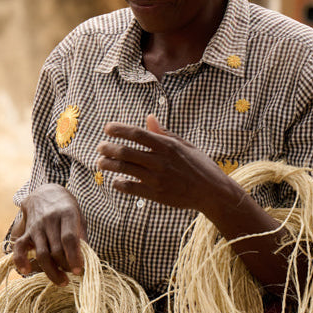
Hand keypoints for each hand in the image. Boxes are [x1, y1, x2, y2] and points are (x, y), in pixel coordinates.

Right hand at [10, 184, 85, 284]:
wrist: (45, 192)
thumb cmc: (67, 209)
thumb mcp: (79, 217)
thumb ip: (81, 236)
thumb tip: (84, 260)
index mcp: (67, 213)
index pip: (69, 238)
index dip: (74, 257)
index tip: (79, 270)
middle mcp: (50, 220)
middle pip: (56, 250)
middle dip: (66, 266)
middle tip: (74, 274)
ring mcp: (36, 226)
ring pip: (42, 253)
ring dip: (52, 271)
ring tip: (62, 281)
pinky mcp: (25, 232)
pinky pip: (19, 248)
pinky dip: (20, 261)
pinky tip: (26, 271)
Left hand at [95, 115, 238, 213]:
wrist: (212, 192)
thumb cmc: (200, 166)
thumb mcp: (185, 145)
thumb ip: (164, 133)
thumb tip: (148, 117)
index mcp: (167, 146)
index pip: (137, 134)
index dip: (119, 129)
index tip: (107, 128)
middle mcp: (160, 161)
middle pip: (126, 151)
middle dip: (108, 148)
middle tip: (100, 147)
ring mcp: (157, 179)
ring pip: (124, 169)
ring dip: (108, 164)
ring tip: (101, 162)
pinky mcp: (156, 194)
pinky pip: (131, 188)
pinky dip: (119, 183)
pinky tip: (115, 180)